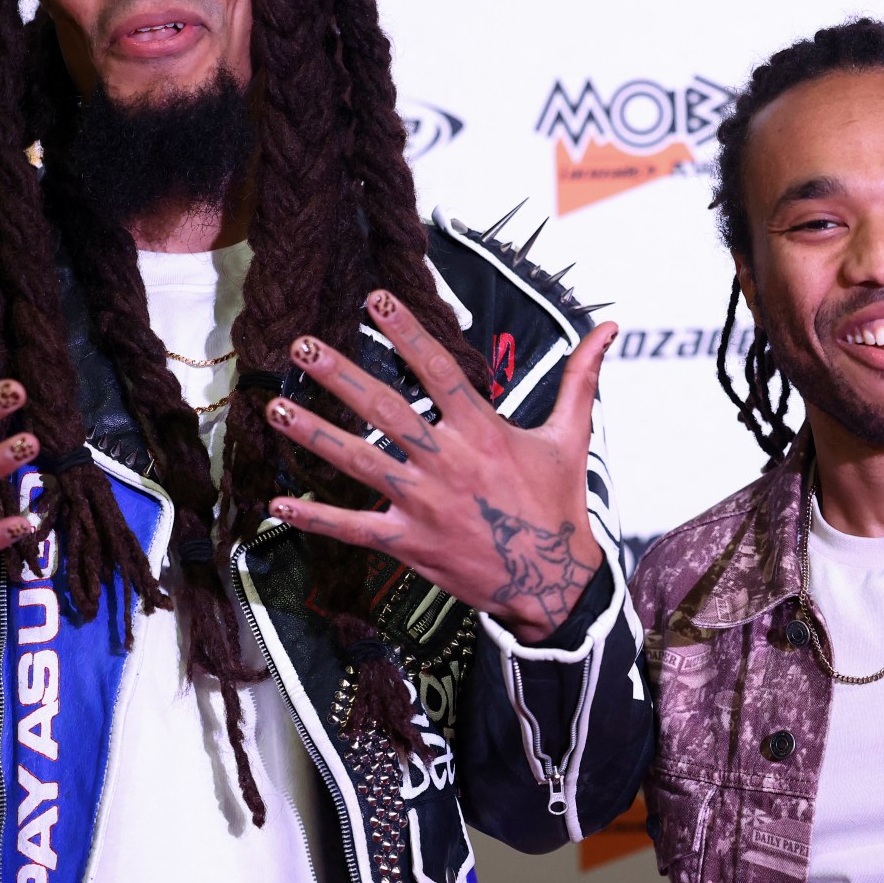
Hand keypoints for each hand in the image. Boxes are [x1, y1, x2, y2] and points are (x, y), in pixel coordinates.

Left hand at [263, 290, 617, 643]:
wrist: (553, 582)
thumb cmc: (557, 506)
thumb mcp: (571, 437)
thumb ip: (581, 378)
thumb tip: (609, 328)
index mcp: (482, 432)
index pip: (438, 369)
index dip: (405, 331)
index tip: (373, 299)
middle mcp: (447, 462)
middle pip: (384, 409)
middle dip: (340, 374)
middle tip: (302, 345)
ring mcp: (423, 503)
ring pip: (358, 461)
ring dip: (313, 434)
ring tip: (274, 407)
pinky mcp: (409, 542)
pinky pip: (354, 528)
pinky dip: (315, 518)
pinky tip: (278, 505)